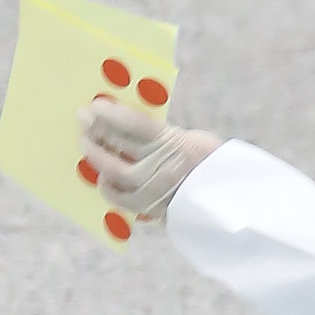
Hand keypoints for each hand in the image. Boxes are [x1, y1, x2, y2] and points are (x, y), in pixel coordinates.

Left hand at [80, 98, 222, 224]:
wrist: (231, 200)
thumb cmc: (211, 164)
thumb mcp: (194, 140)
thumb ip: (163, 135)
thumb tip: (127, 125)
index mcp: (177, 144)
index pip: (136, 125)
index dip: (112, 114)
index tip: (96, 105)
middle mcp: (163, 167)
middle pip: (120, 145)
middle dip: (97, 129)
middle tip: (82, 117)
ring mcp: (155, 190)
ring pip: (115, 172)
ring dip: (96, 156)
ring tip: (86, 144)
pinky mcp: (152, 208)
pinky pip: (122, 199)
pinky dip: (109, 188)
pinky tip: (102, 178)